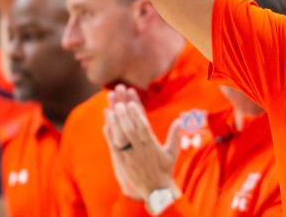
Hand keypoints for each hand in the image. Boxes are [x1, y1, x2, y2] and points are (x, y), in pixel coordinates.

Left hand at [102, 85, 182, 199]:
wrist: (155, 189)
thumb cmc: (164, 170)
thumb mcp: (172, 152)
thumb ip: (174, 136)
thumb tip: (179, 121)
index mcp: (151, 143)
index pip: (142, 122)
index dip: (135, 109)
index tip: (131, 97)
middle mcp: (139, 147)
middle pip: (129, 124)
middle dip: (122, 109)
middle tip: (117, 95)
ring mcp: (129, 153)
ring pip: (120, 133)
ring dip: (114, 118)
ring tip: (110, 105)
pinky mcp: (121, 160)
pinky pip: (114, 145)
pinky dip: (109, 134)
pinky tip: (106, 123)